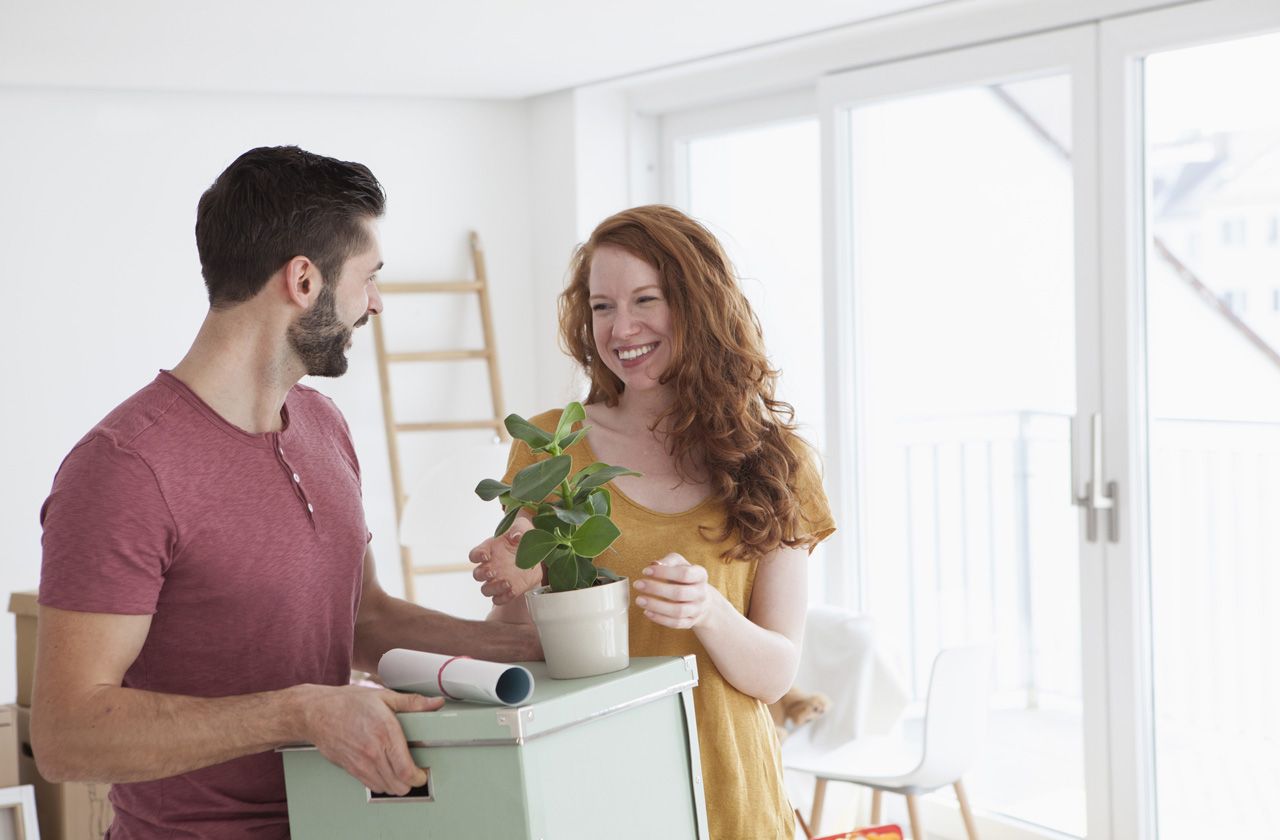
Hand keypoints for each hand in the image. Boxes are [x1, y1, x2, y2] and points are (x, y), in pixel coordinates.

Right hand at [299, 684, 442, 794]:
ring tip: (399, 771)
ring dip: (395, 784)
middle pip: (398, 785)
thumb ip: (412, 702)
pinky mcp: (350, 769)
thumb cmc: (348, 703)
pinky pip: (371, 786)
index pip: (406, 770)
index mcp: (385, 732)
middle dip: (410, 782)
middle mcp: (373, 751)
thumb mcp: (383, 696)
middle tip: (414, 771)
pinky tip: (383, 771)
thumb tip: (435, 703)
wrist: (316, 712)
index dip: (419, 777)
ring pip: (385, 788)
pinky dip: (381, 783)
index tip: (423, 772)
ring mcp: (360, 763)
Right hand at [469, 519, 542, 604]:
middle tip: (493, 572)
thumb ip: (518, 529)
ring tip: (507, 583)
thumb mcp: (523, 528)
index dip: (477, 556)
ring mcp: (498, 579)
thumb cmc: (524, 536)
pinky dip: (504, 598)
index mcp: (489, 550)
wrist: (537, 552)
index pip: (475, 555)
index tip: (485, 555)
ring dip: (494, 588)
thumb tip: (516, 536)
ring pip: (486, 590)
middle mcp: (490, 566)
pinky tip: (513, 591)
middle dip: (483, 575)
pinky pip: (499, 599)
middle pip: (477, 575)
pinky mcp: (509, 590)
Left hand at [633, 553, 716, 629]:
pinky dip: (660, 619)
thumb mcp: (680, 564)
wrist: (701, 598)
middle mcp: (701, 593)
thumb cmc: (685, 577)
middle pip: (680, 593)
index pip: (684, 574)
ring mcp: (697, 609)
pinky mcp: (690, 622)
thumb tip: (655, 564)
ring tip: (639, 600)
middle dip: (656, 589)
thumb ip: (668, 561)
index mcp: (700, 575)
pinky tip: (647, 612)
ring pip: (678, 611)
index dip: (664, 572)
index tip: (646, 571)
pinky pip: (675, 623)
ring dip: (656, 606)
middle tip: (638, 584)